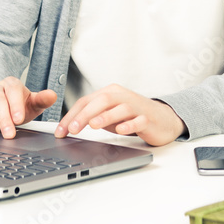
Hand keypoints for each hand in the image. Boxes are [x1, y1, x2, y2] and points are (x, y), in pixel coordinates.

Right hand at [0, 76, 56, 138]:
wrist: (3, 108)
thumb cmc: (18, 106)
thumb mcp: (32, 104)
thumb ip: (42, 100)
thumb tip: (53, 95)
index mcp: (12, 85)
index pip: (13, 89)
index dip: (16, 104)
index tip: (19, 119)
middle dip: (3, 116)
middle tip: (9, 132)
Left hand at [55, 84, 185, 146]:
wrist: (163, 119)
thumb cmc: (132, 116)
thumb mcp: (109, 115)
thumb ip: (92, 117)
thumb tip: (70, 126)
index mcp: (110, 93)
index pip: (87, 101)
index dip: (71, 115)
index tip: (61, 131)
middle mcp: (123, 97)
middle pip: (102, 101)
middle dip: (85, 115)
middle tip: (73, 129)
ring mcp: (137, 107)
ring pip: (121, 108)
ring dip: (105, 117)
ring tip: (93, 126)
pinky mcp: (148, 118)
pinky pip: (139, 120)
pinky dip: (129, 125)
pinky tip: (121, 130)